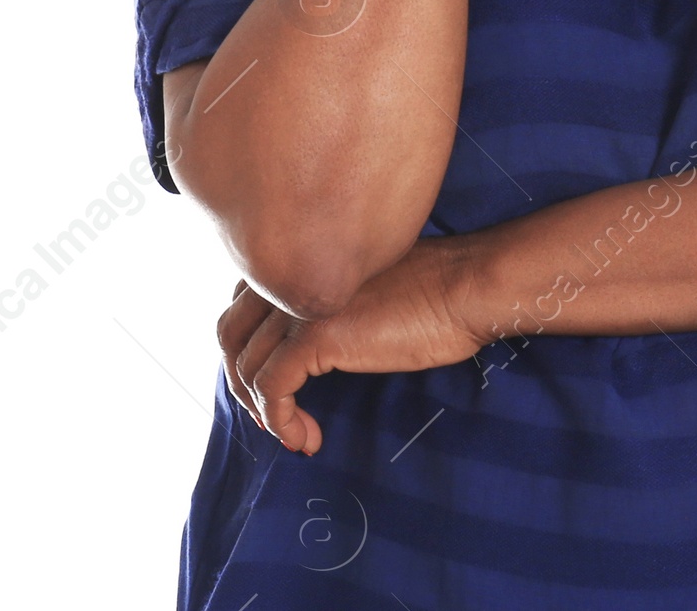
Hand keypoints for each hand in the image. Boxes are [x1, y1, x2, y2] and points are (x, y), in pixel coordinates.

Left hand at [217, 238, 487, 454]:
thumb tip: (307, 350)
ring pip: (245, 367)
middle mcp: (291, 275)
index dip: (250, 353)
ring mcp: (299, 303)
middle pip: (230, 336)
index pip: (243, 307)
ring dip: (263, 412)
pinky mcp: (315, 335)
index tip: (278, 390)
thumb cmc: (433, 291)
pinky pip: (271, 389)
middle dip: (244, 384)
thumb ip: (329, 302)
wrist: (465, 286)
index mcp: (302, 258)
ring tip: (299, 433)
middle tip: (277, 417)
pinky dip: (281, 422)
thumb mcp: (364, 291)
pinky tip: (308, 438)